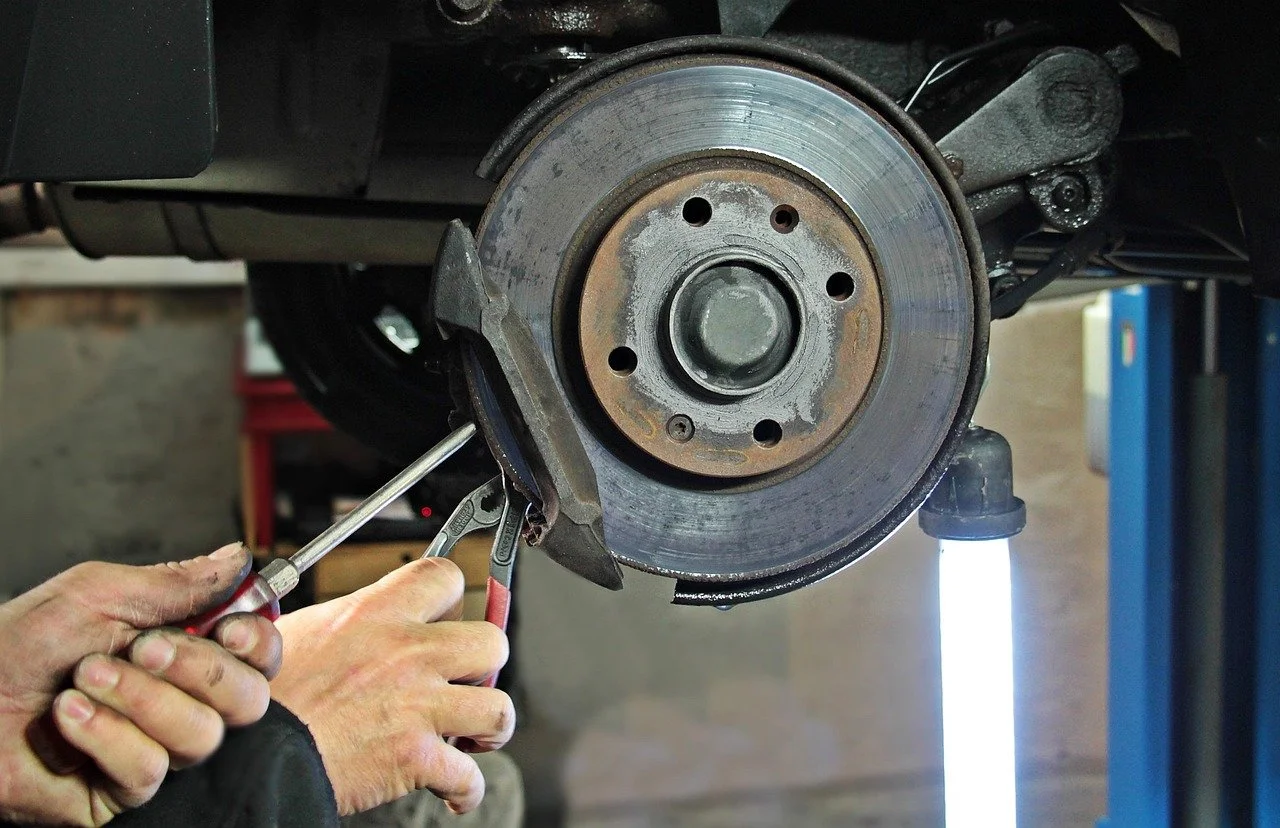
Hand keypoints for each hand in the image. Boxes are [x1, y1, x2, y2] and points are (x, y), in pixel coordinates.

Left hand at [0, 544, 283, 825]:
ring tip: (83, 678)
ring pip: (201, 735)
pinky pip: (150, 769)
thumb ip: (176, 582)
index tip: (229, 629)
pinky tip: (68, 718)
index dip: (259, 643)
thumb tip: (239, 559)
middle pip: (247, 699)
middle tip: (143, 647)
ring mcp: (155, 748)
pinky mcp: (123, 791)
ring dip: (139, 700)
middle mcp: (179, 700)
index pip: (259, 655)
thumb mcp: (99, 594)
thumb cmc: (15, 643)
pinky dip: (106, 736)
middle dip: (198, 670)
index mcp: (184, 649)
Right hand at [270, 558, 512, 815]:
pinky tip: (453, 788)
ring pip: (498, 708)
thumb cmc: (266, 696)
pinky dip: (466, 789)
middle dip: (486, 665)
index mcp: (377, 612)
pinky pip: (470, 776)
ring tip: (472, 733)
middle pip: (492, 642)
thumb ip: (346, 620)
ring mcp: (417, 705)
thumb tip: (361, 619)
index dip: (452, 597)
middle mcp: (406, 652)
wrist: (252, 752)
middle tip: (467, 680)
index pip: (444, 576)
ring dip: (489, 726)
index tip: (448, 616)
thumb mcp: (300, 631)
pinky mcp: (415, 757)